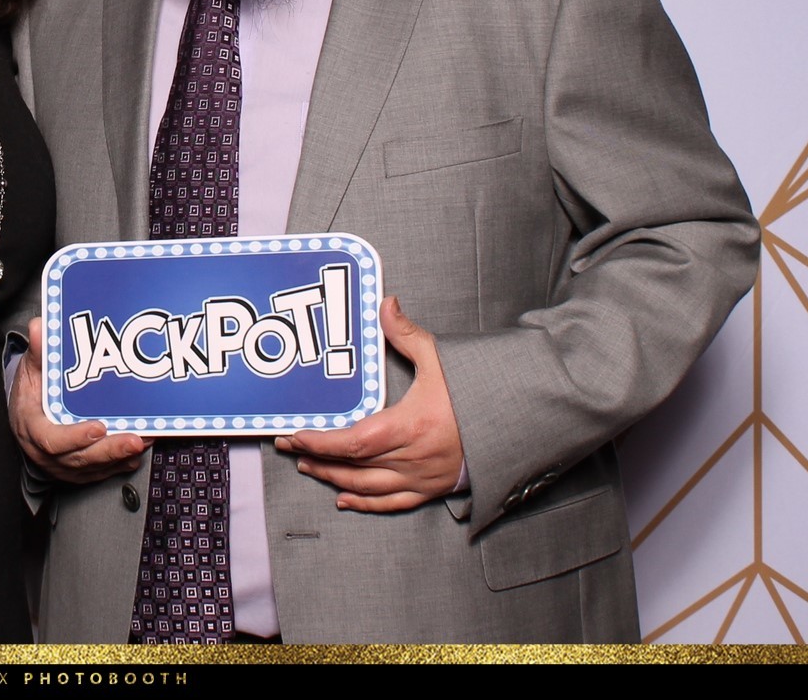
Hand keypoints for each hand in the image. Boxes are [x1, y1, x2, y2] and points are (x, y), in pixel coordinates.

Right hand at [9, 318, 151, 484]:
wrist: (27, 416)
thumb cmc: (30, 393)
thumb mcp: (30, 370)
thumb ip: (39, 351)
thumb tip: (40, 327)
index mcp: (31, 428)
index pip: (51, 439)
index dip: (75, 437)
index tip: (98, 427)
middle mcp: (45, 453)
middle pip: (78, 458)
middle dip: (108, 450)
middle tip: (134, 439)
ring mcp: (62, 465)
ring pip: (93, 468)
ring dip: (119, 456)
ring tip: (144, 441)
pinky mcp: (78, 471)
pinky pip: (101, 472)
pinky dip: (121, 463)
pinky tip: (139, 451)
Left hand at [274, 297, 464, 511]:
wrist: (518, 424)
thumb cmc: (480, 393)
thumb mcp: (442, 359)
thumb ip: (408, 334)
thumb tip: (386, 304)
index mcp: (411, 426)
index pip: (354, 442)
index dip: (321, 442)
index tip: (296, 436)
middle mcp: (413, 458)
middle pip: (354, 465)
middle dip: (317, 457)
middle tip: (289, 448)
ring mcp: (421, 477)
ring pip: (368, 486)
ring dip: (334, 479)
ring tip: (309, 467)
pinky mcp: (431, 489)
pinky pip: (393, 503)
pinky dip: (366, 503)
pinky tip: (346, 500)